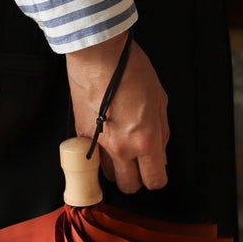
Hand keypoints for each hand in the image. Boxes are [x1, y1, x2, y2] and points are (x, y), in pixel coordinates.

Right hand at [66, 33, 168, 193]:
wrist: (98, 55)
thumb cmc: (131, 71)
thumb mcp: (159, 101)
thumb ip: (161, 133)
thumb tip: (160, 154)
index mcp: (144, 140)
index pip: (154, 180)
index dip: (157, 178)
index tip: (155, 171)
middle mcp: (121, 148)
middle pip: (128, 186)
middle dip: (136, 179)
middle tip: (138, 165)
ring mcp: (97, 144)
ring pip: (107, 177)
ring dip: (116, 169)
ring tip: (120, 150)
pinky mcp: (80, 135)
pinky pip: (92, 157)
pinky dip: (99, 155)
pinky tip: (105, 137)